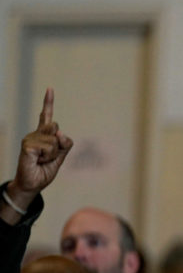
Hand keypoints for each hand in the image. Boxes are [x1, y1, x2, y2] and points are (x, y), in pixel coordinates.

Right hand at [7, 89, 72, 207]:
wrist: (32, 184)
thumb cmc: (44, 171)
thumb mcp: (61, 158)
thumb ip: (65, 144)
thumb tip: (59, 132)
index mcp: (44, 135)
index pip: (46, 116)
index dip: (48, 102)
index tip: (50, 89)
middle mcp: (36, 134)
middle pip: (58, 131)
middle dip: (59, 147)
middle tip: (48, 158)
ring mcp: (30, 138)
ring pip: (54, 141)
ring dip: (53, 155)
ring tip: (42, 160)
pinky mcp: (27, 145)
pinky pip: (48, 147)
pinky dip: (47, 157)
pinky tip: (37, 160)